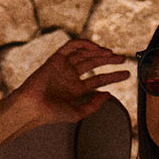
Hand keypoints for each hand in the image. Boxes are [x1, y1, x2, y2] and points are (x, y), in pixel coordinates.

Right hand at [9, 38, 129, 126]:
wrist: (32, 107)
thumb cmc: (51, 114)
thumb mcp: (78, 113)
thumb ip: (93, 105)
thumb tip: (108, 95)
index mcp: (76, 90)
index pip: (98, 80)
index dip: (113, 76)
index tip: (126, 74)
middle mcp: (70, 76)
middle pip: (93, 64)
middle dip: (108, 60)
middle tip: (122, 59)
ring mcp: (63, 67)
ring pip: (84, 54)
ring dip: (98, 52)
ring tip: (111, 54)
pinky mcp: (55, 59)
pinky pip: (70, 47)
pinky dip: (82, 44)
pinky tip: (95, 47)